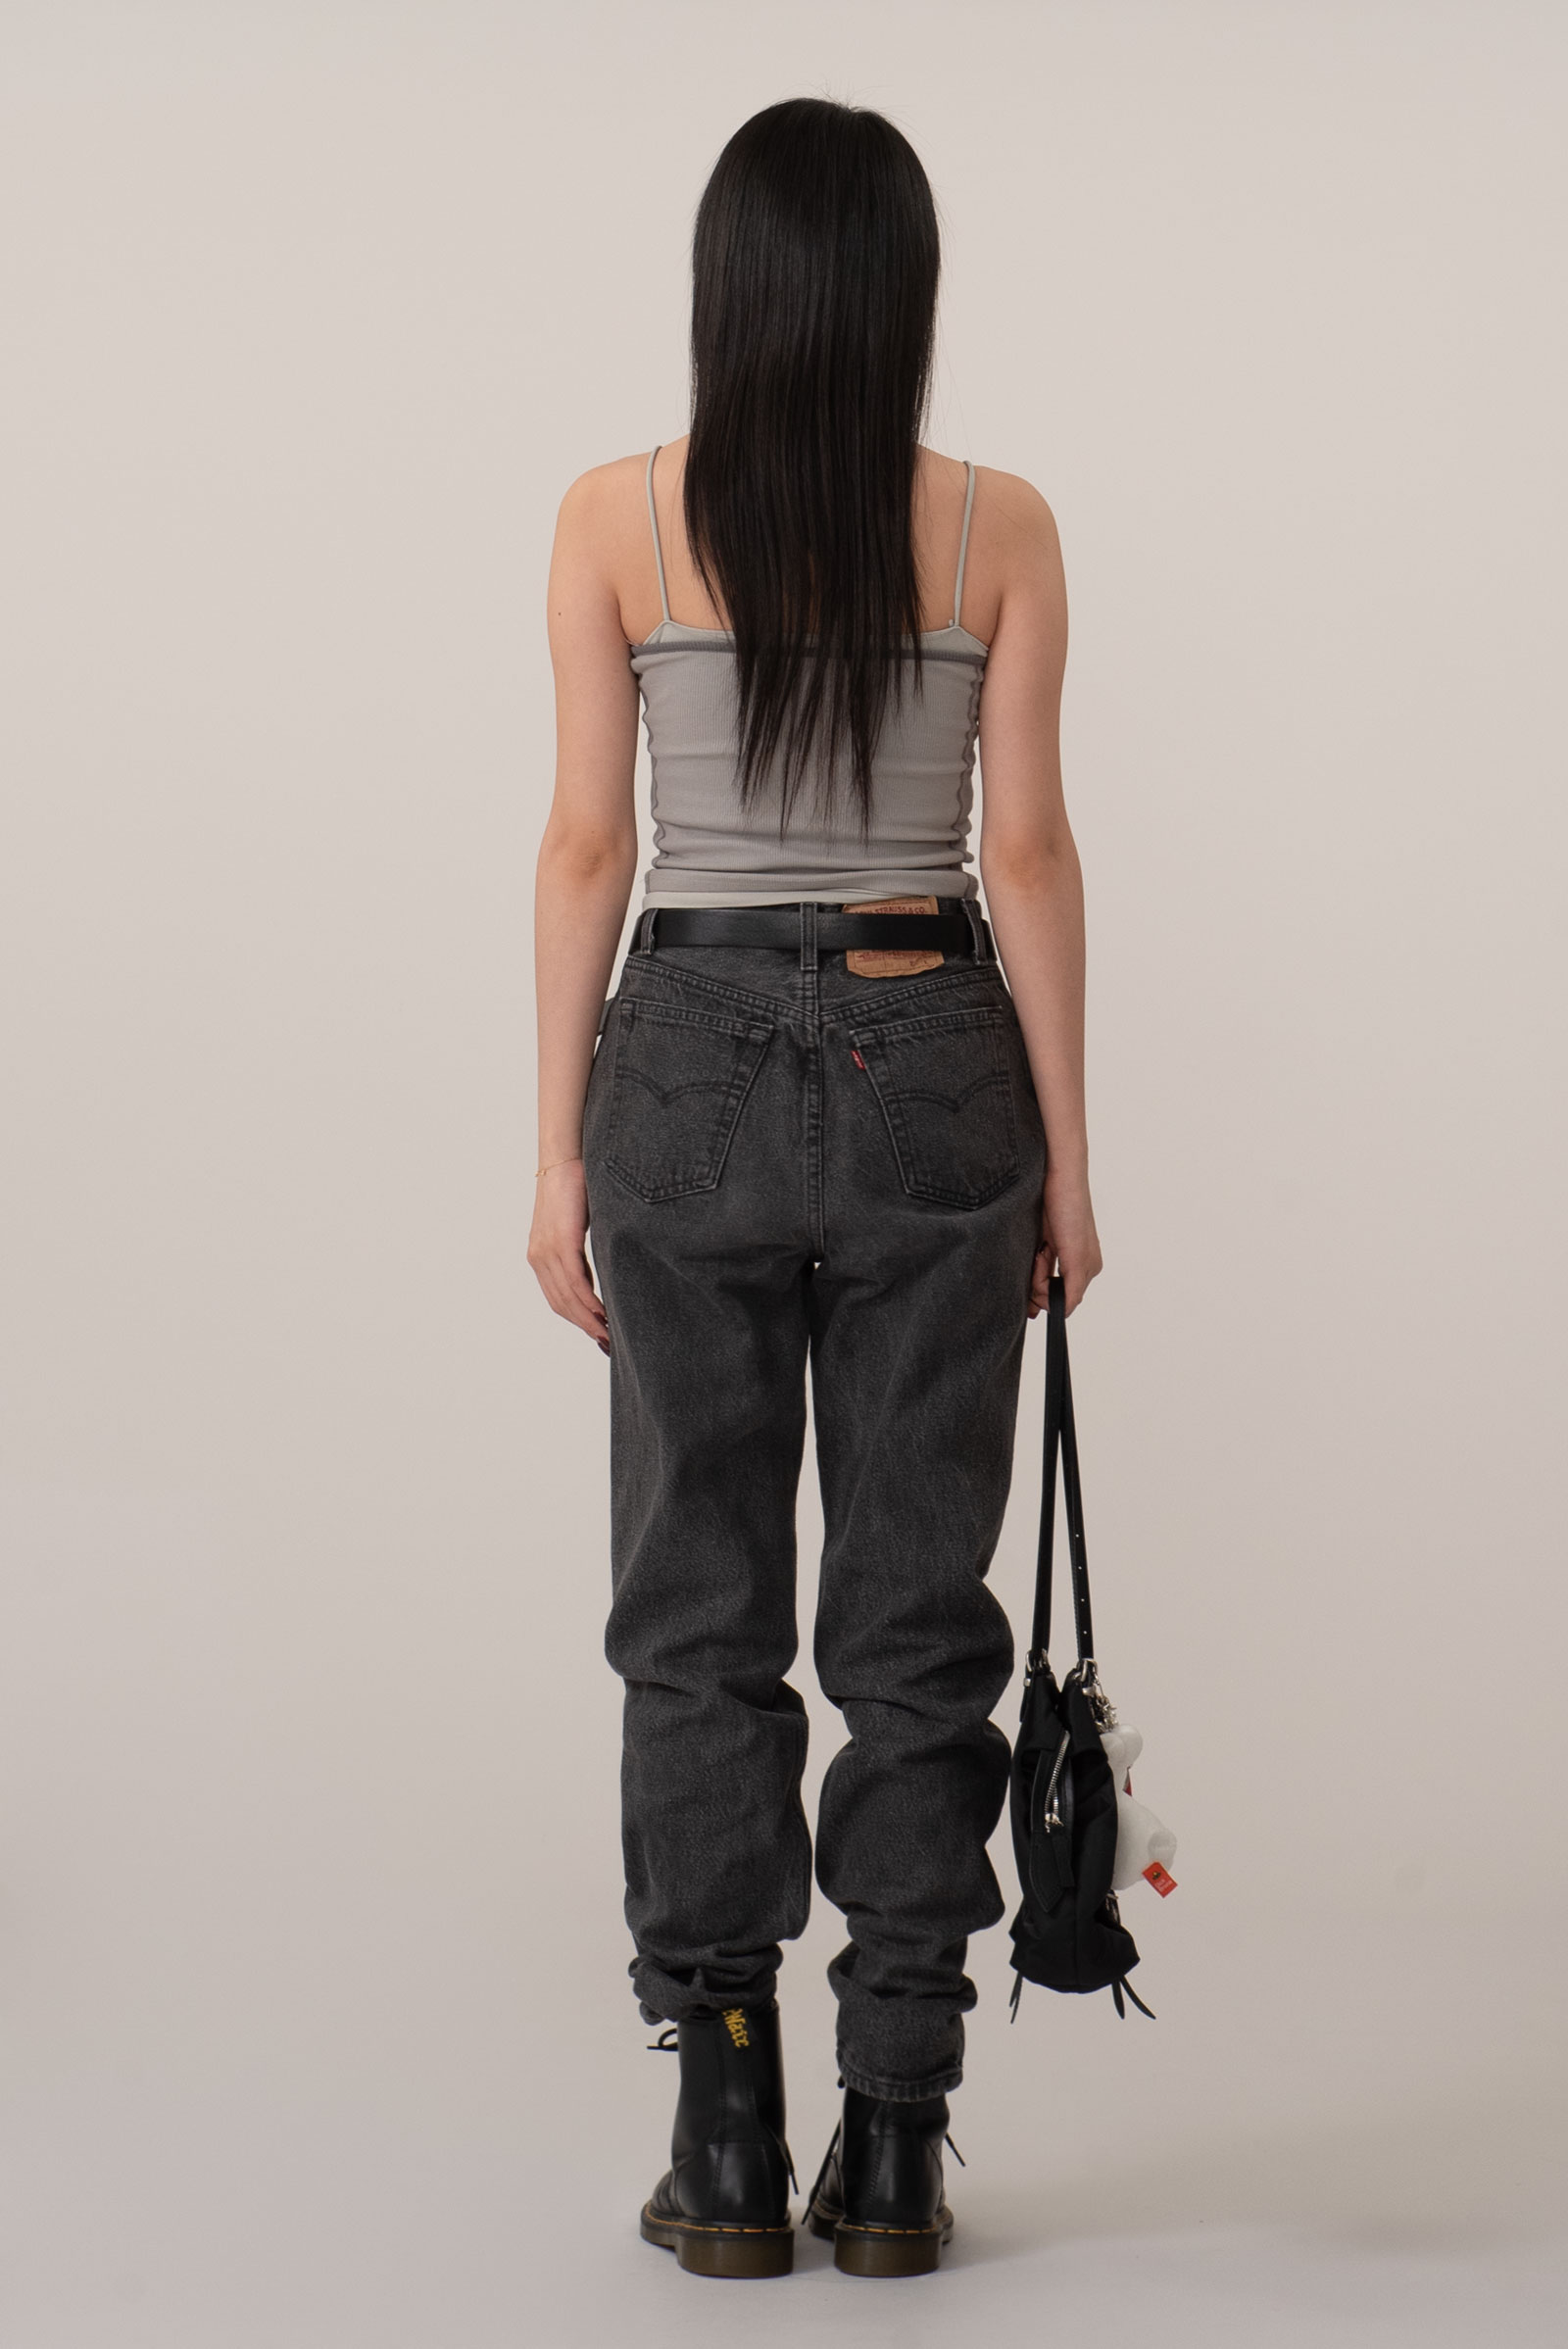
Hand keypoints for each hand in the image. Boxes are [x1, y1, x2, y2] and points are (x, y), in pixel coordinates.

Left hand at [526, 1160, 609, 1353]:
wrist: (565, 1158)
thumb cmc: (575, 1188)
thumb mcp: (576, 1227)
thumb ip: (581, 1254)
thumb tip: (598, 1277)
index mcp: (540, 1255)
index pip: (557, 1298)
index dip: (577, 1319)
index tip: (597, 1334)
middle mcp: (538, 1257)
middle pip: (560, 1303)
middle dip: (584, 1326)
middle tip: (606, 1343)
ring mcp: (546, 1250)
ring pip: (567, 1297)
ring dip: (587, 1319)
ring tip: (607, 1334)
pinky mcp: (560, 1241)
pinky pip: (574, 1281)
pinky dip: (588, 1301)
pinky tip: (601, 1312)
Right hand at [1028, 1165, 1102, 1317]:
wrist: (1059, 1173)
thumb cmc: (1047, 1199)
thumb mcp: (1040, 1240)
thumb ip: (1039, 1270)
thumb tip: (1031, 1309)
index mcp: (1082, 1261)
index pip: (1061, 1297)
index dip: (1039, 1295)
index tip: (1028, 1273)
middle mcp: (1089, 1266)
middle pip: (1057, 1302)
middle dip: (1037, 1286)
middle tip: (1037, 1253)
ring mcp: (1088, 1266)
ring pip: (1058, 1301)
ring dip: (1037, 1279)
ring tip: (1040, 1247)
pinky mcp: (1080, 1263)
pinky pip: (1065, 1298)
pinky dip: (1042, 1281)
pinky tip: (1042, 1251)